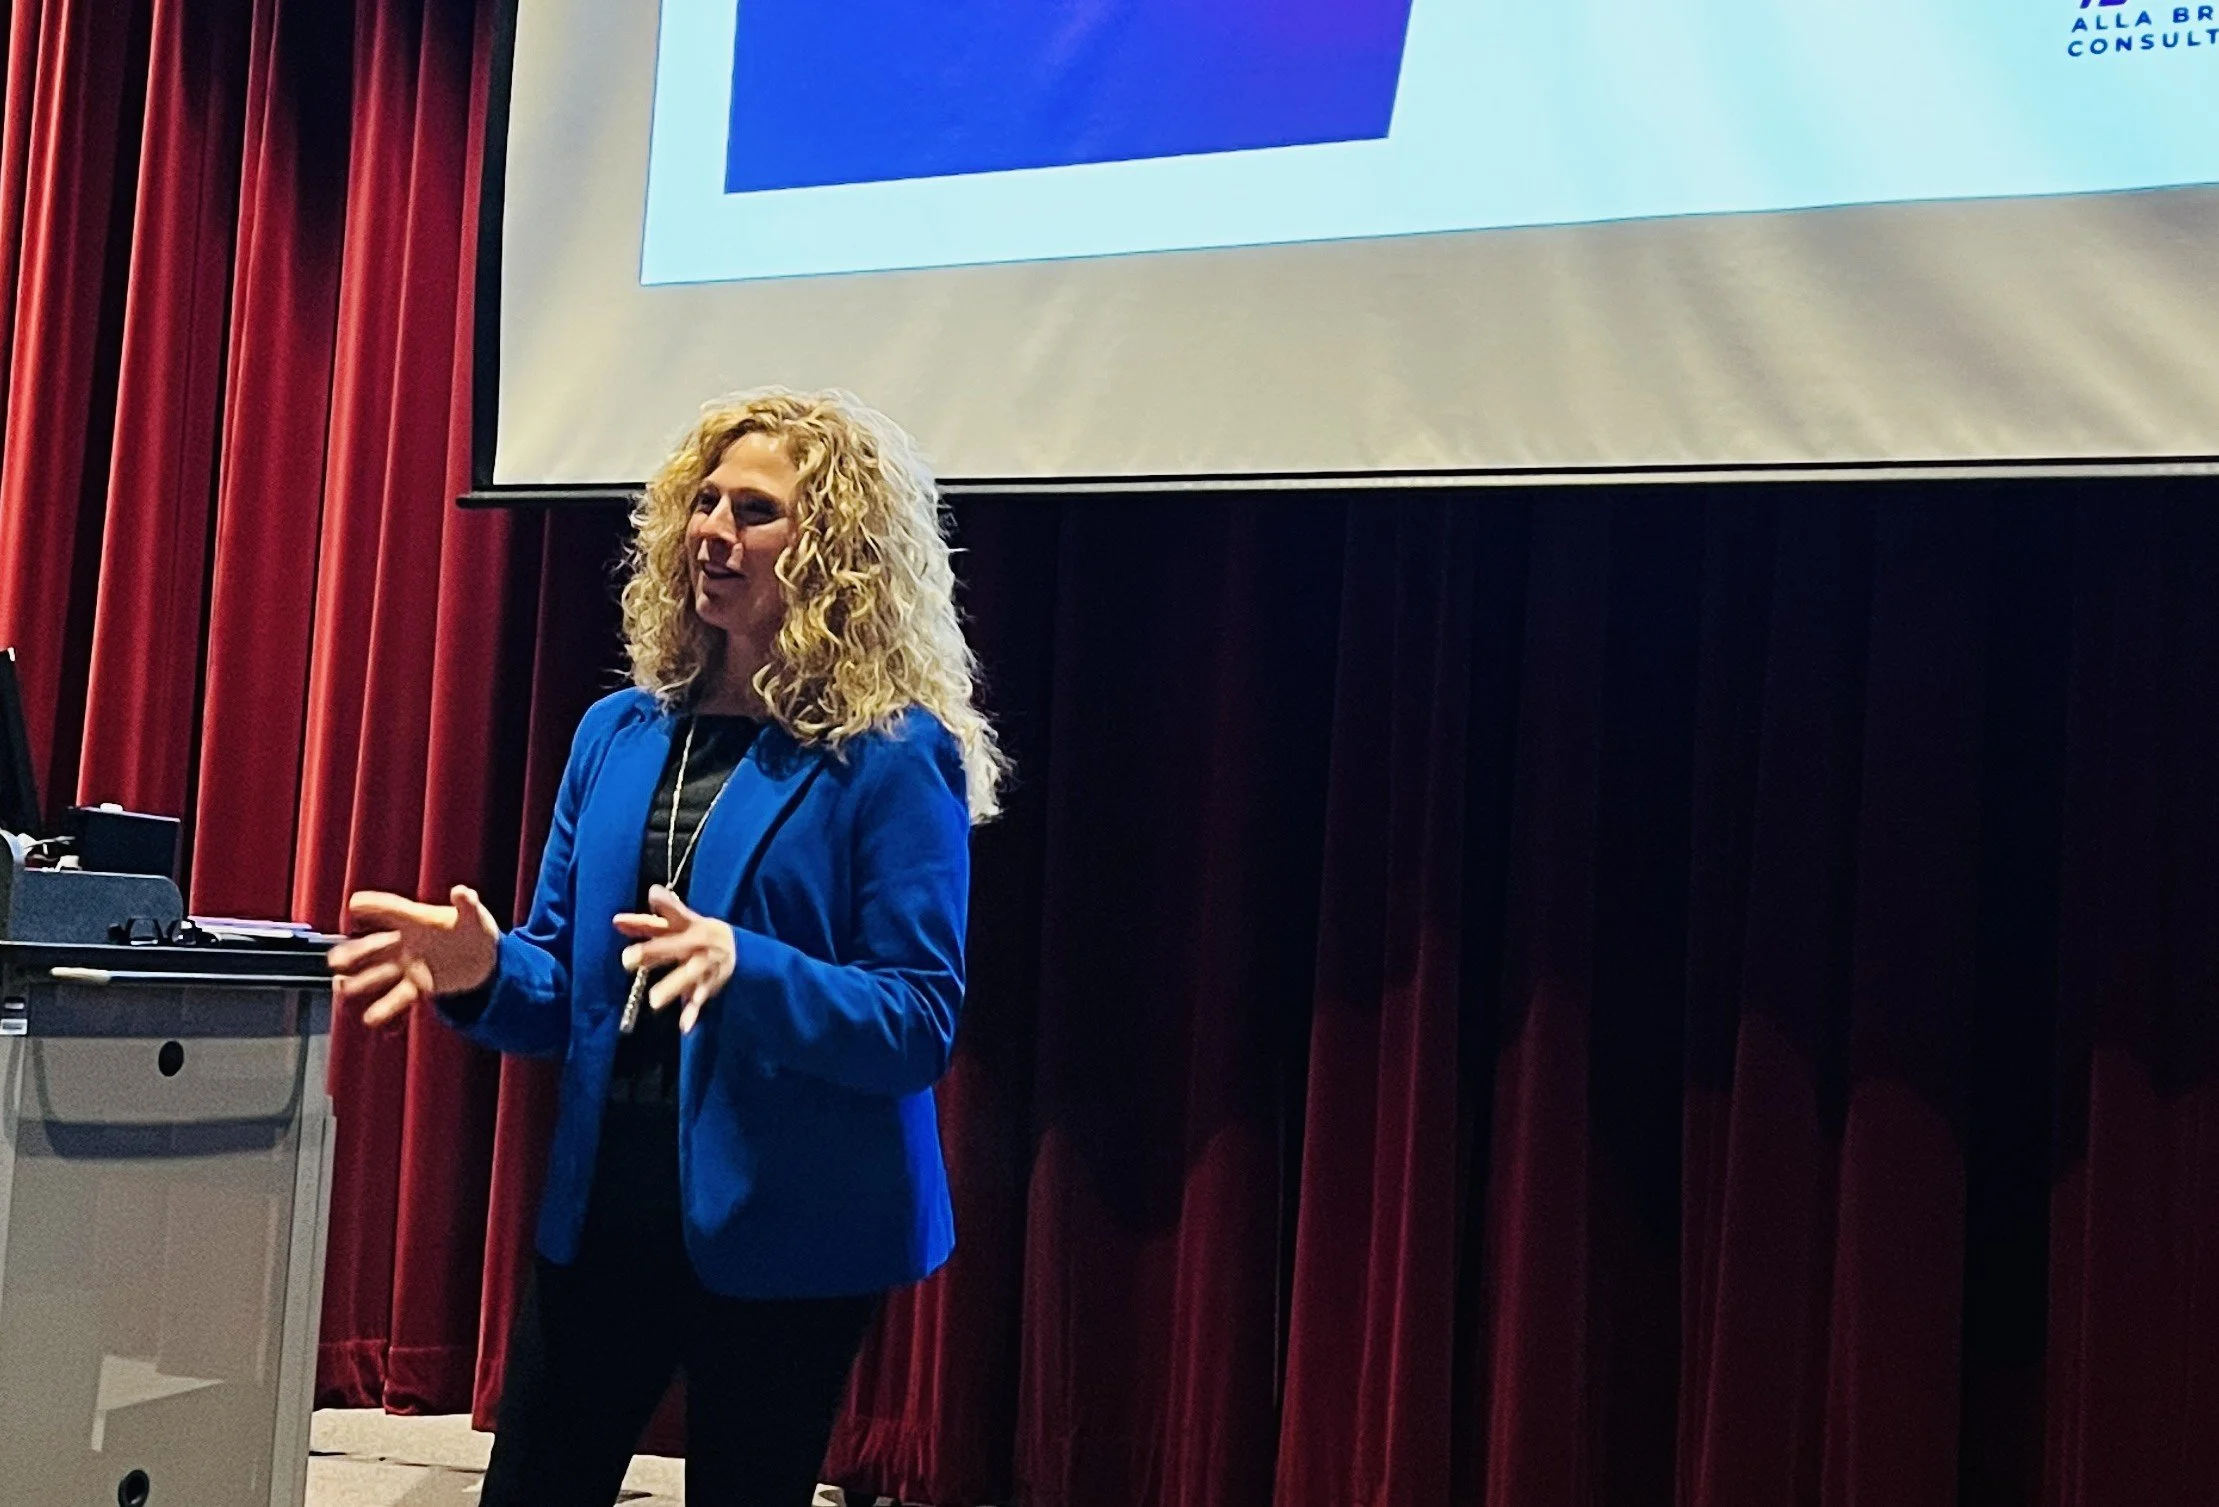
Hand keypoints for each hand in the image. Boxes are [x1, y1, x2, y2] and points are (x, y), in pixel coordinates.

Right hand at [329, 885, 500, 1027]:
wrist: (485, 961)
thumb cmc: (475, 931)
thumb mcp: (475, 916)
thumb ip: (468, 904)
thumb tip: (463, 891)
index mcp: (417, 920)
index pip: (392, 910)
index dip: (374, 905)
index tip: (354, 904)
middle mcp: (406, 943)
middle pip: (376, 946)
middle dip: (355, 952)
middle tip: (335, 961)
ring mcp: (410, 965)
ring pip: (380, 973)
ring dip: (360, 981)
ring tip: (341, 988)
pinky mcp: (419, 986)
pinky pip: (398, 997)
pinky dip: (385, 1008)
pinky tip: (370, 1019)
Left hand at [614, 885, 735, 1033]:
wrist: (736, 947)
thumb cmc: (694, 934)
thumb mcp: (675, 925)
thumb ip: (646, 923)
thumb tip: (615, 921)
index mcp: (687, 925)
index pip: (668, 917)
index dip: (654, 911)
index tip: (635, 907)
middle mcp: (695, 944)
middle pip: (673, 947)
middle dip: (652, 952)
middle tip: (627, 960)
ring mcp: (704, 965)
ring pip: (688, 975)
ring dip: (672, 986)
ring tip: (653, 1000)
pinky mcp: (709, 985)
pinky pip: (701, 999)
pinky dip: (693, 1012)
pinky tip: (683, 1026)